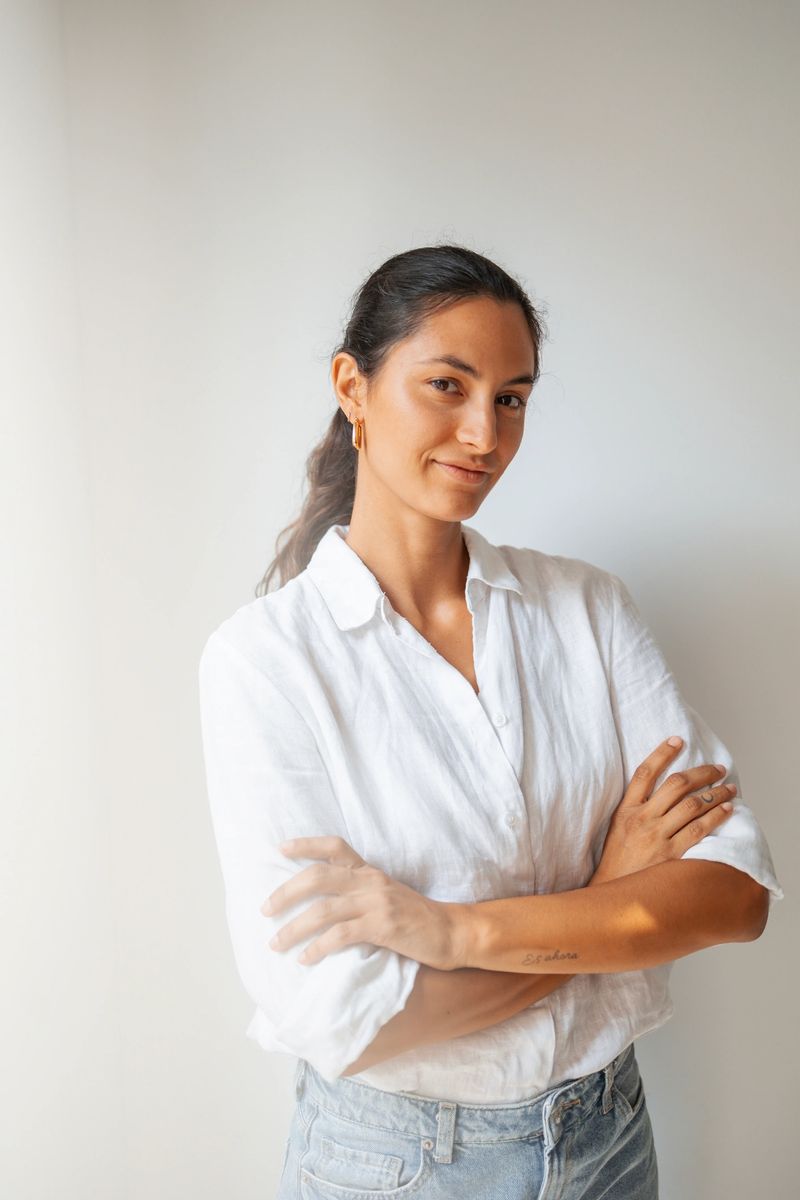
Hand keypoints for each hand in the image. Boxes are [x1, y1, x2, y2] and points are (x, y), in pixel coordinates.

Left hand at [261, 835, 469, 970]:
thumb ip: (361, 892)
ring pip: (323, 910)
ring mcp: (376, 903)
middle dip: (286, 892)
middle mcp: (370, 881)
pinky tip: (305, 960)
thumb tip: (325, 903)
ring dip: (294, 928)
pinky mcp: (382, 927)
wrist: (452, 932)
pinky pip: (340, 936)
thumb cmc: (417, 918)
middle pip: (318, 876)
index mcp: (370, 871)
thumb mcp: (388, 894)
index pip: (335, 846)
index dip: (306, 844)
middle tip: (265, 909)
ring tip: (276, 943)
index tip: (281, 848)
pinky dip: (318, 948)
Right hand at [589, 736, 736, 885]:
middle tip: (718, 768)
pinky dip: (716, 817)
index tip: (678, 739)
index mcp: (626, 810)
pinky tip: (728, 810)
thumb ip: (637, 809)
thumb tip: (663, 790)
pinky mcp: (671, 855)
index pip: (645, 772)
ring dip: (716, 793)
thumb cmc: (618, 861)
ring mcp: (657, 836)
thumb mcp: (618, 829)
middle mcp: (642, 819)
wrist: (613, 895)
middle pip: (676, 784)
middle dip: (701, 772)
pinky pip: (699, 830)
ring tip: (730, 788)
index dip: (662, 752)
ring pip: (692, 804)